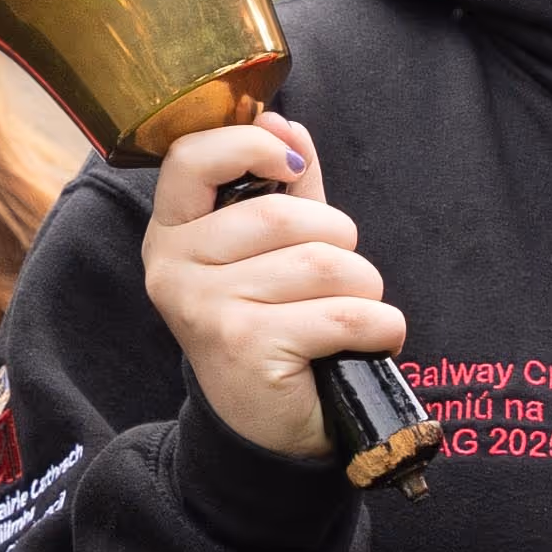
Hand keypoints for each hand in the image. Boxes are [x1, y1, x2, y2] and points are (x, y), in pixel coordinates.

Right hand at [142, 115, 405, 462]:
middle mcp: (173, 268)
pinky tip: (371, 340)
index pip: (191, 157)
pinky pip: (343, 313)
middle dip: (341, 242)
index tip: (293, 165)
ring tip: (353, 314)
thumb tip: (285, 119)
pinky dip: (380, 326)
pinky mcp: (246, 347)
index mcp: (172, 233)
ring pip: (324, 264)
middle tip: (343, 278)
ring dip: (365, 289)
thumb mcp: (273, 251)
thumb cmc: (275, 326)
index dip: (252, 146)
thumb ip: (278, 186)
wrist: (265, 431)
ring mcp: (205, 309)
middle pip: (285, 216)